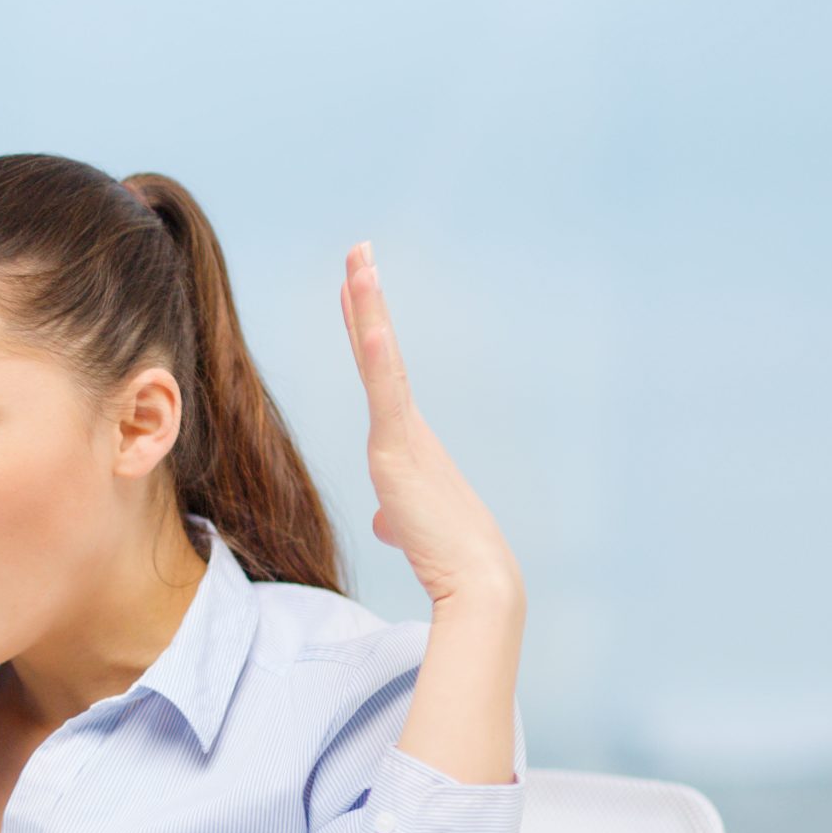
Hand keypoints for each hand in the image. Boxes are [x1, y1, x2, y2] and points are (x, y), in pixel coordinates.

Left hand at [338, 243, 521, 610]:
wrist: (477, 582)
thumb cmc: (448, 558)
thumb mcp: (411, 528)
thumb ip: (397, 515)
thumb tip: (387, 520)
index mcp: (406, 442)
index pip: (379, 373)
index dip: (365, 329)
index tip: (353, 288)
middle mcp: (408, 428)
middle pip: (378, 352)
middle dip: (365, 299)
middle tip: (358, 250)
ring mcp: (404, 435)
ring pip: (381, 360)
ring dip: (368, 308)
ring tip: (359, 261)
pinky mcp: (399, 451)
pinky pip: (386, 394)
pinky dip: (377, 357)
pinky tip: (367, 321)